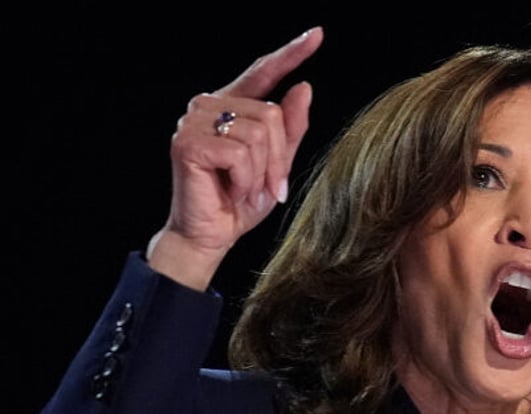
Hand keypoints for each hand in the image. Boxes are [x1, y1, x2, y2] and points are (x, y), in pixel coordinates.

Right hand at [147, 26, 323, 289]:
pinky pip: (240, 153)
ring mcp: (194, 121)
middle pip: (271, 114)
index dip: (290, 54)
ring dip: (262, 172)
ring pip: (259, 133)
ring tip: (246, 190)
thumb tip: (303, 88)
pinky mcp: (188, 142)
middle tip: (268, 188)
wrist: (209, 236)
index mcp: (231, 108)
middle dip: (279, 159)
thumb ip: (290, 129)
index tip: (317, 35)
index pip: (263, 73)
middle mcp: (208, 106)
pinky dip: (246, 179)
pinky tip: (232, 191)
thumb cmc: (239, 203)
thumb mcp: (276, 166)